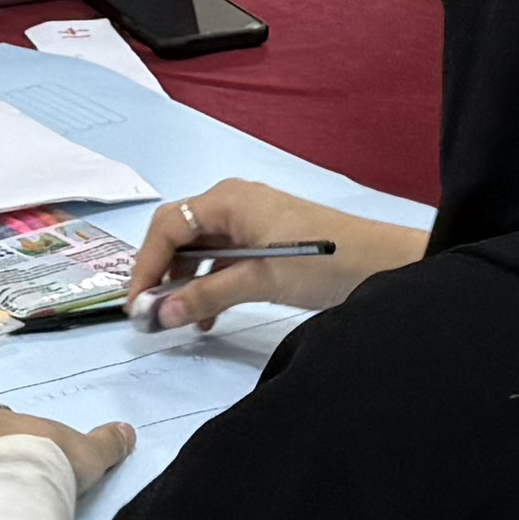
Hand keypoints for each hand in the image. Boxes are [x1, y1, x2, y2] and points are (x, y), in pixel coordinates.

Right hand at [122, 179, 417, 327]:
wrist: (382, 265)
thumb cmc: (326, 260)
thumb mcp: (259, 280)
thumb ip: (206, 296)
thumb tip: (162, 313)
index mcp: (228, 199)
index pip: (167, 227)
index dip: (145, 266)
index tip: (137, 303)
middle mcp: (234, 203)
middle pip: (179, 236)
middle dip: (161, 274)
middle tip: (150, 313)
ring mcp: (250, 220)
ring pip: (199, 251)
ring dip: (185, 284)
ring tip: (180, 320)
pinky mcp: (265, 241)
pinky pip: (222, 260)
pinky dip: (210, 285)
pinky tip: (208, 315)